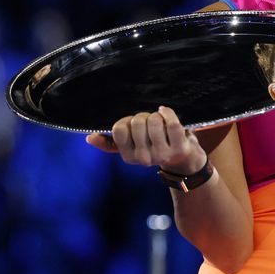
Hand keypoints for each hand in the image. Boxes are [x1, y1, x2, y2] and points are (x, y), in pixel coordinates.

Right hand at [85, 106, 206, 174]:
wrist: (184, 161)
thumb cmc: (155, 147)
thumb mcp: (132, 147)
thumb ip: (110, 143)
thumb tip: (90, 138)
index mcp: (129, 157)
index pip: (119, 128)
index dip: (127, 121)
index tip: (135, 125)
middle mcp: (144, 159)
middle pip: (137, 122)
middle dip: (144, 116)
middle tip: (150, 124)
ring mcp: (163, 155)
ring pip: (154, 120)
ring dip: (157, 116)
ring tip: (161, 123)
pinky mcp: (180, 148)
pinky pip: (171, 122)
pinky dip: (168, 113)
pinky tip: (166, 112)